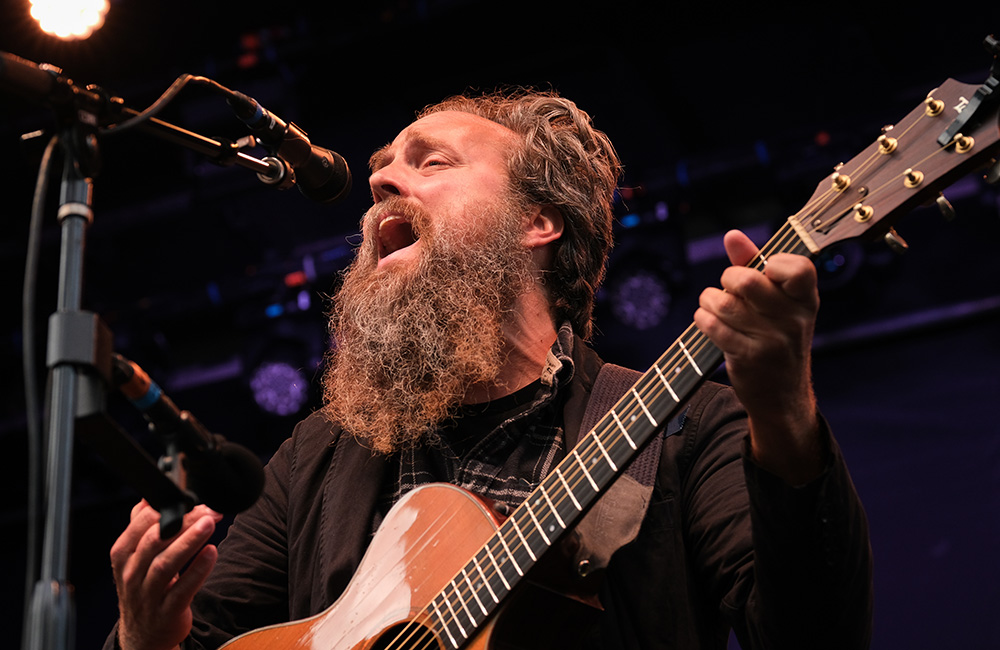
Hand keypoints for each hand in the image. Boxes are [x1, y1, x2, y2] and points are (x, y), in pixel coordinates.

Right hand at [109, 500, 221, 649]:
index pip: (140, 525)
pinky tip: (211, 553)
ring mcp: (147, 594)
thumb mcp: (134, 557)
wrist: (143, 634)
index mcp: (123, 555)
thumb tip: (148, 497)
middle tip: (207, 510)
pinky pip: (182, 589)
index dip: (165, 508)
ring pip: (165, 564)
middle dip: (182, 522)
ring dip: (189, 541)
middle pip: (154, 541)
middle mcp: (131, 574)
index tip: (189, 499)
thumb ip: (140, 527)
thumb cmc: (143, 586)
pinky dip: (197, 570)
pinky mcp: (167, 611)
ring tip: (209, 524)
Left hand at [694, 230, 822, 483]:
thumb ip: (754, 264)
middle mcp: (793, 319)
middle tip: (729, 289)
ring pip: (724, 303)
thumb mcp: (778, 302)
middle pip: (746, 280)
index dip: (774, 263)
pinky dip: (702, 319)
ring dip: (710, 300)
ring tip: (714, 305)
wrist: (782, 395)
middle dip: (727, 279)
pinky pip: (713, 326)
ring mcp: (771, 340)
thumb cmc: (776, 336)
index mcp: (806, 300)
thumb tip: (732, 234)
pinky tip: (707, 321)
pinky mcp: (747, 358)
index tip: (765, 271)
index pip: (798, 268)